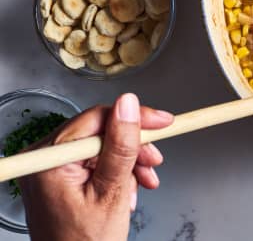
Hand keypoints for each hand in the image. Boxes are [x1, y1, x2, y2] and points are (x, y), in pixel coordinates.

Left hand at [19, 93, 173, 240]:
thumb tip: (128, 105)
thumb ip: (121, 146)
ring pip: (102, 147)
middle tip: (154, 160)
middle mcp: (44, 160)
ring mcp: (51, 169)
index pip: (97, 118)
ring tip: (144, 181)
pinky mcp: (60, 179)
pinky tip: (129, 188)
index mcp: (49, 160)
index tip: (162, 122)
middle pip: (101, 132)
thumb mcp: (111, 192)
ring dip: (129, 162)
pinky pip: (95, 162)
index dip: (134, 118)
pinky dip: (117, 173)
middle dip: (133, 147)